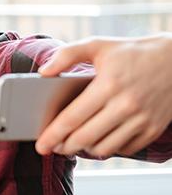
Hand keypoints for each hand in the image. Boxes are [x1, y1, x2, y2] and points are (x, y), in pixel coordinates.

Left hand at [35, 34, 171, 156]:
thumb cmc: (131, 52)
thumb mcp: (98, 45)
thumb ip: (67, 55)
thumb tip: (43, 72)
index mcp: (108, 85)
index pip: (72, 118)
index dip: (53, 135)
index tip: (41, 145)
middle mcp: (126, 105)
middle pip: (85, 138)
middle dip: (64, 147)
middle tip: (54, 147)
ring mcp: (142, 119)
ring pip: (104, 148)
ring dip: (85, 149)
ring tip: (74, 143)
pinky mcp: (154, 129)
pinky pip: (124, 149)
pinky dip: (109, 148)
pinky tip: (100, 140)